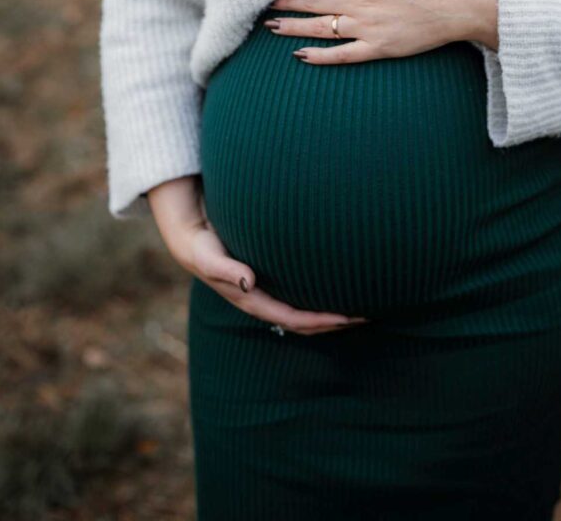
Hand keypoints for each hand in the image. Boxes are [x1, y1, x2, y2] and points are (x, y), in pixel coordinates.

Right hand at [148, 177, 368, 335]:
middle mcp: (263, 300)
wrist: (191, 238)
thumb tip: (249, 282)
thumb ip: (225, 269)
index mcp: (252, 300)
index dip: (321, 320)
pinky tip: (338, 285)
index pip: (293, 318)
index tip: (348, 316)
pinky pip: (299, 295)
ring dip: (331, 312)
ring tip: (362, 305)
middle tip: (368, 314)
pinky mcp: (270, 278)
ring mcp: (267, 291)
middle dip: (335, 321)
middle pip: (305, 322)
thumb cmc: (202, 246)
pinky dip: (320, 297)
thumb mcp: (209, 256)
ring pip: (304, 310)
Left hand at [255, 0, 497, 61]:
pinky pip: (344, 54)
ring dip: (294, 27)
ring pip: (322, 28)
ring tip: (271, 26)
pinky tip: (300, 55)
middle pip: (313, 3)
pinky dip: (321, 56)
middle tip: (259, 4)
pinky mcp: (381, 48)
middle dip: (284, 2)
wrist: (460, 3)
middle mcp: (360, 3)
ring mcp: (369, 27)